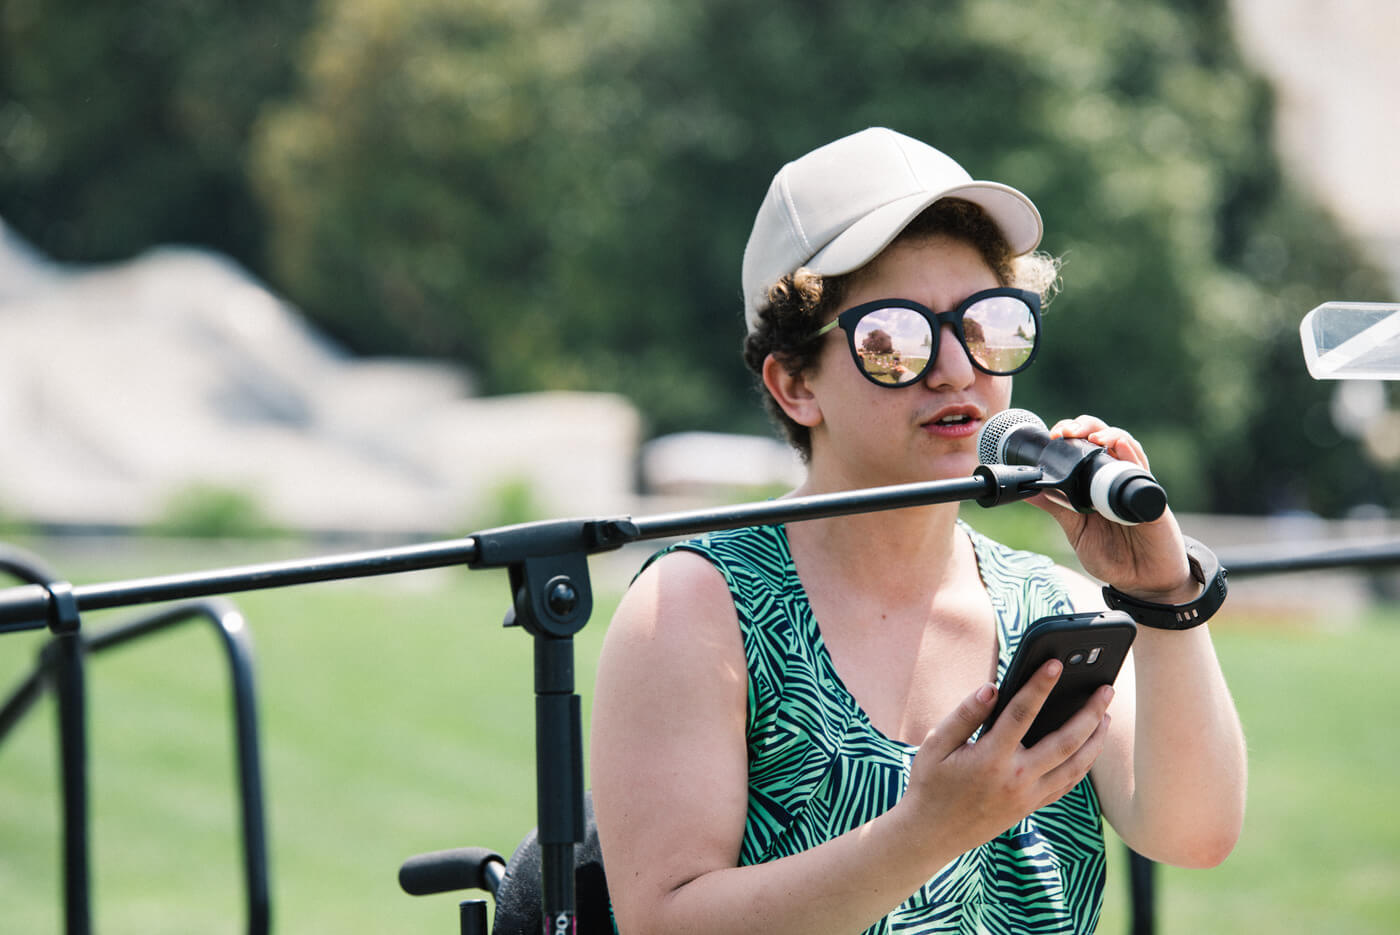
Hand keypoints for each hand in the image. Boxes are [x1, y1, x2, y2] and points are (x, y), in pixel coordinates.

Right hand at [898, 661, 1112, 860]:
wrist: (931, 834)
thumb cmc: (929, 784)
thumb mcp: (935, 745)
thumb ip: (964, 715)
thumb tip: (991, 688)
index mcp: (990, 758)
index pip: (1021, 713)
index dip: (1039, 685)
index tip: (1056, 663)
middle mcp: (1016, 779)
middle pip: (1065, 741)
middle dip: (1089, 712)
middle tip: (1106, 689)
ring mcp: (1028, 796)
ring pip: (1075, 766)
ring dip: (1095, 739)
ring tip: (1106, 715)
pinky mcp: (1031, 807)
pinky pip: (1067, 785)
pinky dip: (1084, 765)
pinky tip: (1089, 748)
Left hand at [1029, 415, 1194, 601]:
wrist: (1143, 583)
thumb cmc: (1114, 555)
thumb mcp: (1076, 529)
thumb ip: (1056, 507)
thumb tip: (1025, 489)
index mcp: (1096, 483)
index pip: (1084, 447)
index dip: (1070, 434)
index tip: (1053, 434)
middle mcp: (1116, 478)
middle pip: (1105, 438)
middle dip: (1086, 427)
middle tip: (1067, 431)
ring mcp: (1135, 486)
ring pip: (1127, 447)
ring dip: (1110, 435)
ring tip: (1093, 437)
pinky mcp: (1152, 500)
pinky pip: (1143, 473)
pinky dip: (1131, 457)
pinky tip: (1120, 448)